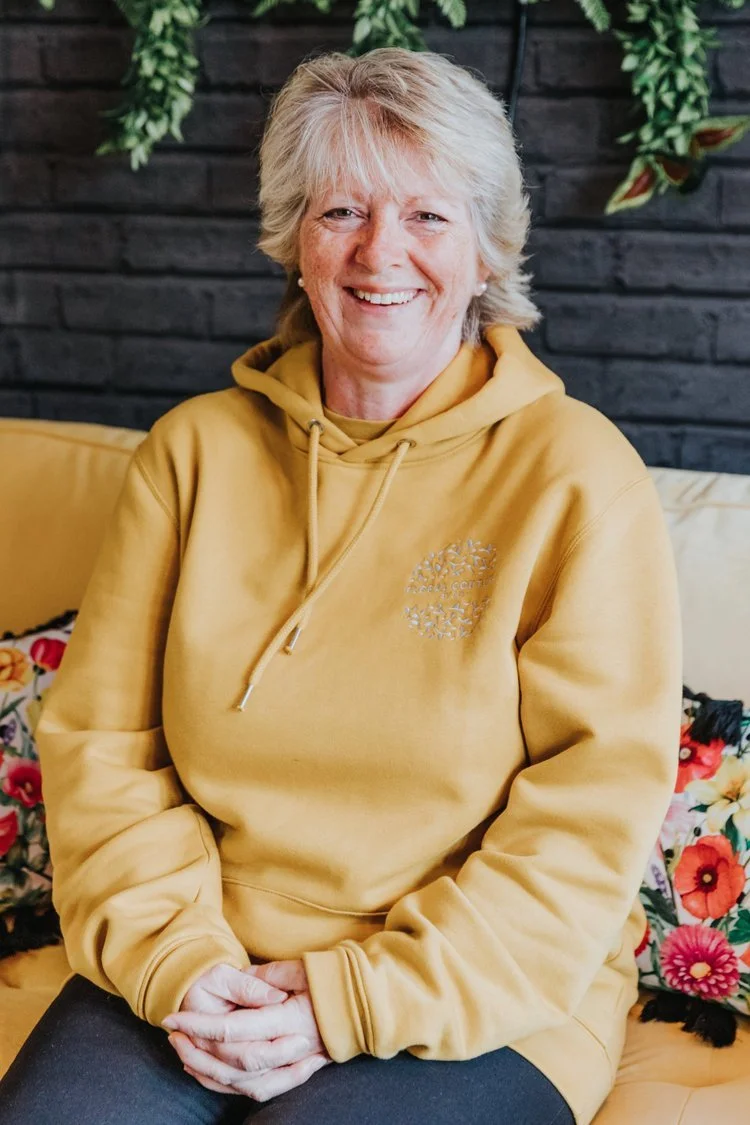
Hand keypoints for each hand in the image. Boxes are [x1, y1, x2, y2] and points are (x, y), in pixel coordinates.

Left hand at [164, 959, 331, 1101]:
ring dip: (206, 1070)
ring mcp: (293, 1065)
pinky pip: (254, 1091)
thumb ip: (269, 975)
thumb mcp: (302, 967)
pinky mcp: (292, 1073)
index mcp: (290, 1019)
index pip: (236, 1028)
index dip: (200, 1025)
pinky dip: (226, 1086)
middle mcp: (291, 1048)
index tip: (174, 1017)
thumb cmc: (331, 981)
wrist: (362, 1004)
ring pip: (241, 1083)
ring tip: (182, 1050)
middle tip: (173, 1031)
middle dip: (198, 1048)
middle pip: (234, 1061)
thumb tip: (242, 979)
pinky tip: (205, 1073)